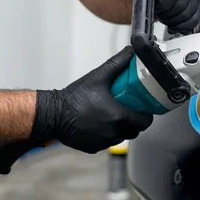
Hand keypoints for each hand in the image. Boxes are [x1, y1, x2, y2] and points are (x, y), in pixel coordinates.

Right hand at [29, 46, 152, 153]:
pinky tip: (101, 123)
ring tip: (114, 114)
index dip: (146, 114)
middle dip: (134, 121)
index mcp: (120, 117)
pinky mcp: (93, 148)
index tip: (142, 108)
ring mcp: (104, 142)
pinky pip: (107, 142)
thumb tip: (129, 51)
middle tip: (128, 109)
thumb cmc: (74, 98)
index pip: (144, 121)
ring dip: (121, 128)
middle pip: (135, 130)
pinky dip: (107, 135)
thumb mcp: (99, 77)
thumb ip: (117, 63)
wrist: (53, 114)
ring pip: (122, 137)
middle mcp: (114, 133)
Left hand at [138, 0, 199, 32]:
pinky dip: (184, 26)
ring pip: (189, 14)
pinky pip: (196, 19)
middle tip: (160, 16)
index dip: (164, 5)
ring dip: (175, 22)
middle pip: (182, 5)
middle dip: (168, 15)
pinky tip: (175, 26)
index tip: (157, 9)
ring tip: (166, 20)